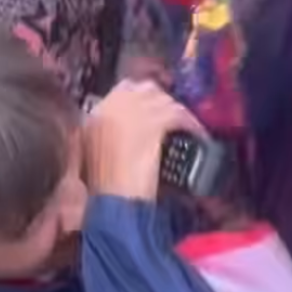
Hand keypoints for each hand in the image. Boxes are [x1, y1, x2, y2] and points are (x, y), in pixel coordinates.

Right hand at [84, 81, 204, 203]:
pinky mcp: (153, 122)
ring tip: (188, 128)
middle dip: (161, 101)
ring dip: (178, 113)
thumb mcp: (94, 154)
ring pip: (164, 101)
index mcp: (94, 113)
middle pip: (145, 90)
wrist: (114, 201)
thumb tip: (124, 127)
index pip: (123, 90)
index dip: (142, 99)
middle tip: (172, 118)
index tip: (153, 110)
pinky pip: (178, 115)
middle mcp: (112, 105)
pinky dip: (191, 124)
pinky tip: (198, 134)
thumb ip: (105, 134)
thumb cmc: (104, 188)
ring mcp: (133, 111)